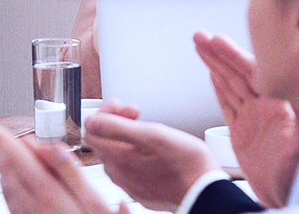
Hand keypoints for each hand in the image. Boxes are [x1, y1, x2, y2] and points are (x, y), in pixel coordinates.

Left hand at [0, 122, 128, 213]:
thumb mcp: (95, 204)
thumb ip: (72, 174)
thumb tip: (52, 148)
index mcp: (52, 200)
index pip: (22, 164)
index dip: (5, 144)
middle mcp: (35, 211)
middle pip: (11, 176)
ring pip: (9, 192)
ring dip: (1, 168)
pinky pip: (13, 206)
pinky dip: (8, 189)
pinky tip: (8, 183)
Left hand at [85, 100, 217, 211]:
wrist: (207, 194)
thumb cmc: (186, 165)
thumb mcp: (153, 135)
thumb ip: (117, 127)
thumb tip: (91, 121)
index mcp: (118, 159)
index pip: (91, 129)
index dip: (105, 112)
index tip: (122, 105)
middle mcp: (119, 174)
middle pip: (104, 140)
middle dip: (117, 120)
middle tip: (136, 112)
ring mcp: (130, 184)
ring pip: (117, 153)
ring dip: (127, 136)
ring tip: (147, 129)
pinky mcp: (142, 190)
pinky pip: (129, 167)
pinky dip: (136, 152)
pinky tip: (152, 148)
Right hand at [196, 32, 298, 206]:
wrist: (290, 197)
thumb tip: (297, 104)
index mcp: (281, 108)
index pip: (254, 74)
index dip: (234, 56)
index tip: (217, 41)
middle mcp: (268, 109)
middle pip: (239, 74)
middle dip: (219, 54)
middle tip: (201, 37)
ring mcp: (255, 119)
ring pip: (231, 85)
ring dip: (215, 65)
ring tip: (199, 44)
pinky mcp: (244, 133)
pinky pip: (228, 104)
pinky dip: (218, 87)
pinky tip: (211, 73)